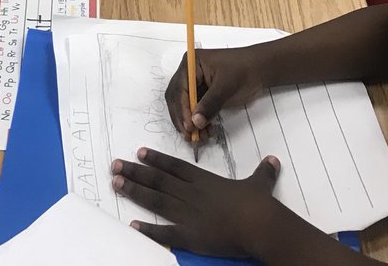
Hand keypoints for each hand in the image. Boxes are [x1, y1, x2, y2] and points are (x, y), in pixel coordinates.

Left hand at [111, 147, 280, 257]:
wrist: (260, 224)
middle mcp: (191, 193)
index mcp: (204, 180)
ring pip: (156, 200)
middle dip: (135, 172)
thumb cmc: (258, 204)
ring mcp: (188, 214)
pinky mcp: (190, 236)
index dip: (156, 159)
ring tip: (116, 182)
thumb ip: (262, 172)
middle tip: (114, 164)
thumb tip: (273, 160)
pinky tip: (132, 224)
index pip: (174, 166)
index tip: (139, 151)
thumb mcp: (260, 184)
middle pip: (158, 180)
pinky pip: (165, 232)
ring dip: (135, 191)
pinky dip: (148, 229)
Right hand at [165, 46, 265, 139]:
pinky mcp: (203, 94)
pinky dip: (197, 121)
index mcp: (191, 63)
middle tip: (189, 135)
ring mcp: (195, 84)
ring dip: (189, 122)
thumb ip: (210, 104)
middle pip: (177, 98)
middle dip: (182, 118)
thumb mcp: (226, 86)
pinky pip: (194, 109)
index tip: (189, 126)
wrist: (259, 70)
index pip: (179, 88)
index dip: (182, 109)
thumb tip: (196, 122)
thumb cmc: (243, 71)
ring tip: (199, 136)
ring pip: (184, 106)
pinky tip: (205, 131)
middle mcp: (189, 73)